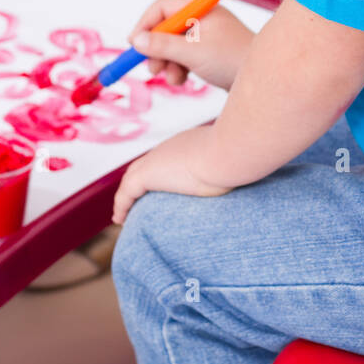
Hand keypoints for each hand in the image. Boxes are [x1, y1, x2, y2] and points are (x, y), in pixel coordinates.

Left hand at [112, 125, 230, 225]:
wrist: (227, 153)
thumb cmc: (236, 160)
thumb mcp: (232, 165)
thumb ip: (230, 171)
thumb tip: (243, 182)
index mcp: (188, 145)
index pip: (166, 158)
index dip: (159, 171)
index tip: (159, 184)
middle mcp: (169, 148)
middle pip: (144, 166)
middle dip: (137, 182)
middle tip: (133, 201)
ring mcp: (156, 159)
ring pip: (133, 178)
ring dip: (127, 195)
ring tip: (124, 213)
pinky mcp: (147, 174)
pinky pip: (126, 193)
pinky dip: (122, 204)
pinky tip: (119, 218)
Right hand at [126, 0, 254, 91]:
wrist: (265, 83)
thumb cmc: (233, 60)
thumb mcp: (192, 53)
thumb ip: (162, 46)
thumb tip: (135, 41)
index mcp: (202, 9)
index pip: (163, 6)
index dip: (146, 23)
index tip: (134, 43)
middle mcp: (203, 19)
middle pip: (166, 27)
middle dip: (156, 48)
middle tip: (151, 68)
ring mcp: (206, 36)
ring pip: (173, 45)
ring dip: (167, 62)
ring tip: (173, 78)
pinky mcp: (209, 53)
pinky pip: (184, 56)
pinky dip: (178, 68)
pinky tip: (183, 80)